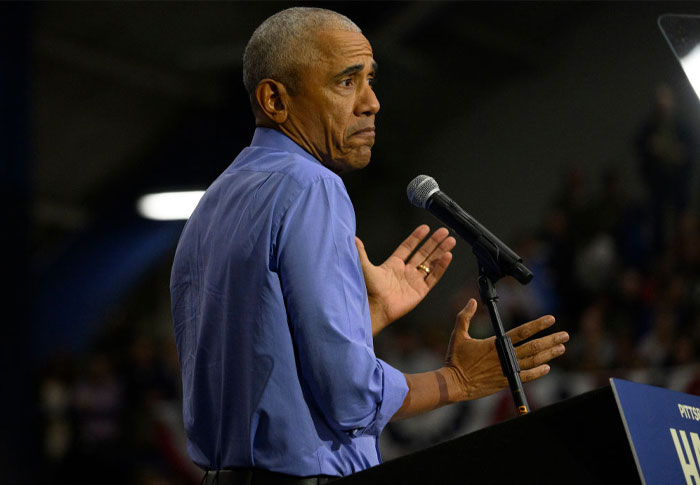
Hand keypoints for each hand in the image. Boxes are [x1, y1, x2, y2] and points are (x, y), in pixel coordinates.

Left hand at [356, 225, 455, 335]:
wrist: (375, 309)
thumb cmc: (369, 290)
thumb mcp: (365, 267)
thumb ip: (361, 252)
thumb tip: (352, 238)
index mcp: (393, 265)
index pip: (408, 247)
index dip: (416, 237)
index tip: (426, 227)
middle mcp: (405, 272)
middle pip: (423, 253)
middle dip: (434, 242)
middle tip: (444, 231)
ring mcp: (414, 281)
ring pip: (431, 263)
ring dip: (441, 252)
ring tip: (451, 241)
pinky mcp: (420, 291)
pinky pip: (433, 277)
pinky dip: (441, 267)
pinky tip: (447, 256)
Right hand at [445, 299, 567, 401]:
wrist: (454, 384)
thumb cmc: (455, 359)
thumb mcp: (458, 334)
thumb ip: (464, 316)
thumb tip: (471, 301)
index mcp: (495, 343)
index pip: (522, 332)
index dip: (538, 325)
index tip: (551, 319)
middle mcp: (505, 356)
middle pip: (533, 347)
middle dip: (551, 340)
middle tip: (565, 335)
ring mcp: (507, 370)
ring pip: (533, 361)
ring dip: (549, 354)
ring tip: (561, 348)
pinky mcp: (505, 382)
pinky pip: (526, 377)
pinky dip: (538, 372)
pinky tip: (547, 367)